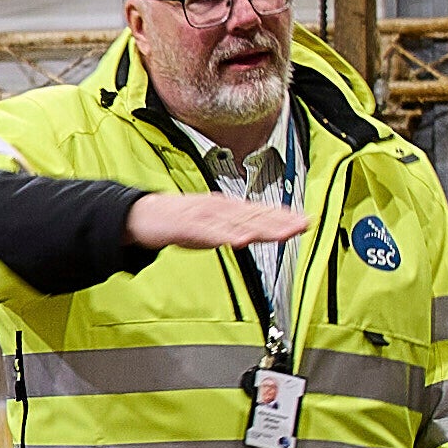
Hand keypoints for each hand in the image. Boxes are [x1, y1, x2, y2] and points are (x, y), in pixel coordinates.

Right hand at [126, 188, 308, 252]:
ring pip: (238, 222)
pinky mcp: (188, 225)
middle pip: (254, 214)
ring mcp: (204, 215)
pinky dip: (227, 235)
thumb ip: (232, 228)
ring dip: (262, 227)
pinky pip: (210, 232)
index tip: (305, 220)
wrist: (143, 216)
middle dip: (281, 220)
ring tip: (283, 233)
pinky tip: (242, 240)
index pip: (259, 211)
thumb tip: (254, 234)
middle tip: (304, 224)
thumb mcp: (210, 225)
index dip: (283, 215)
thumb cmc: (177, 222)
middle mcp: (219, 207)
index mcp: (225, 207)